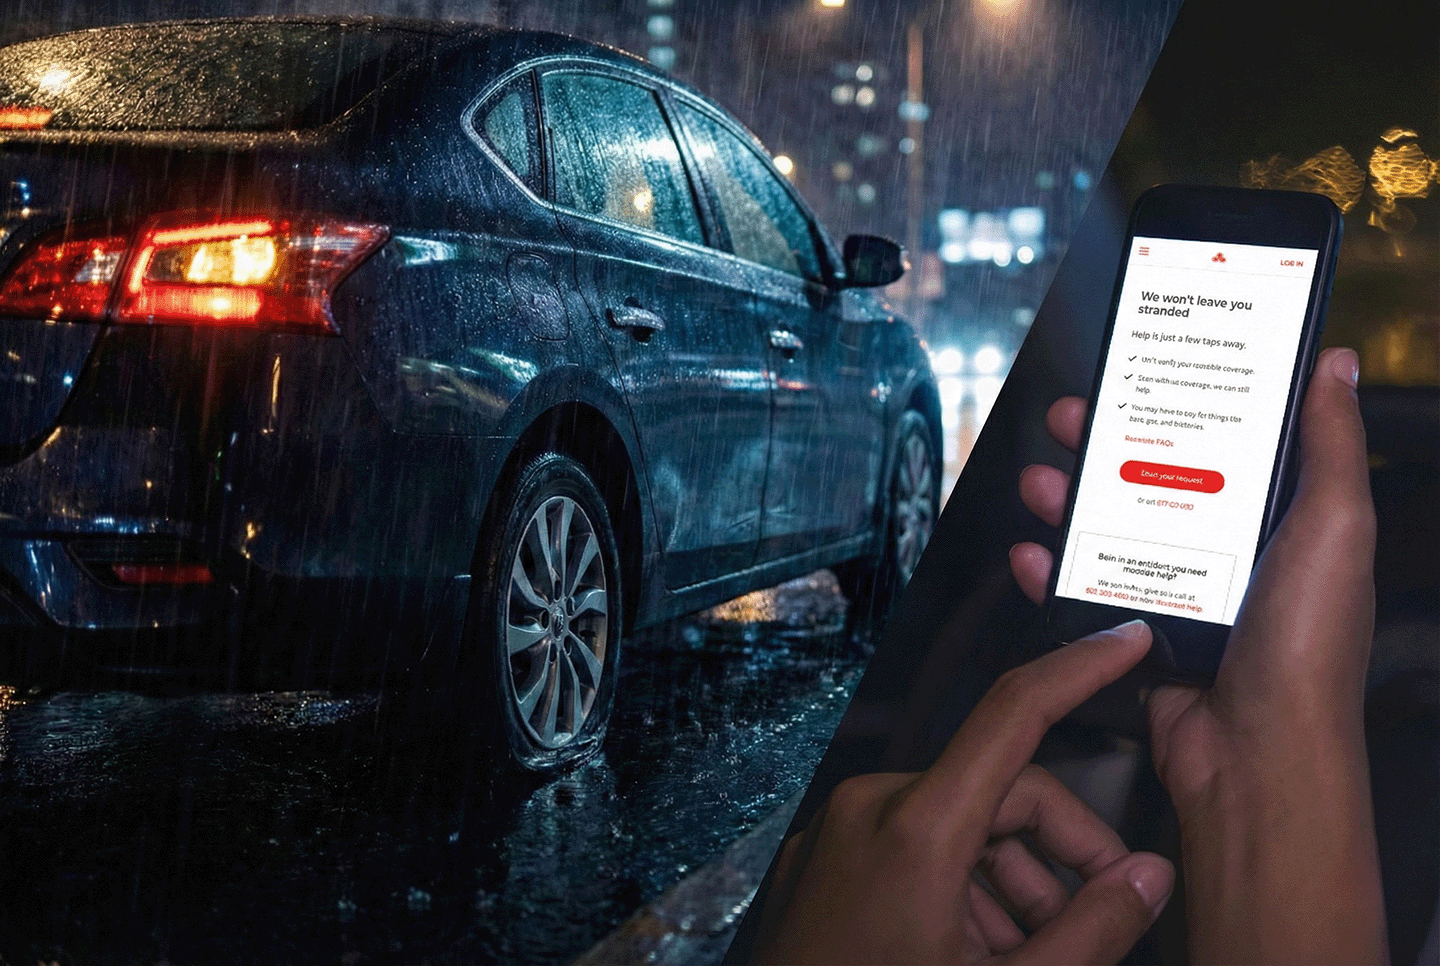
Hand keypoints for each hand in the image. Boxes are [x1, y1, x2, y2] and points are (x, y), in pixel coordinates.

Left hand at [751, 621, 1174, 964]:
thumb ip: (1090, 931)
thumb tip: (1148, 878)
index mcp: (914, 825)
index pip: (1012, 712)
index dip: (1078, 668)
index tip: (1126, 642)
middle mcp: (870, 811)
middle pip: (1000, 791)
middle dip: (1063, 852)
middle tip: (1105, 917)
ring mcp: (839, 838)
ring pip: (959, 829)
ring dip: (1014, 887)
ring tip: (1037, 957)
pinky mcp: (824, 868)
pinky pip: (913, 854)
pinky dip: (962, 894)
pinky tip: (981, 955)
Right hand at [1010, 347, 1387, 963]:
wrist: (1257, 755)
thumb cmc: (1307, 650)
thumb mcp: (1335, 527)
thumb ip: (1332, 444)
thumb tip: (1336, 367)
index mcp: (1281, 524)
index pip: (1225, 446)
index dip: (1183, 406)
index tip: (1146, 373)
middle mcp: (1229, 555)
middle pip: (1153, 481)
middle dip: (1104, 446)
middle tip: (1070, 418)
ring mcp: (1181, 597)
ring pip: (1109, 532)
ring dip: (1067, 503)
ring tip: (1042, 482)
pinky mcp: (1138, 637)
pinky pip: (1083, 594)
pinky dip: (1048, 573)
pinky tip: (1029, 555)